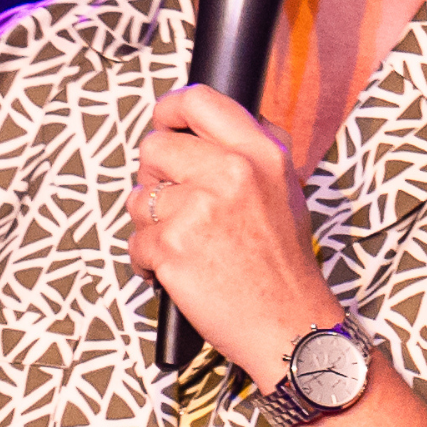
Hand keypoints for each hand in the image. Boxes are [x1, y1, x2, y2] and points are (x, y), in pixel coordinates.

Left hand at [127, 85, 341, 386]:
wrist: (290, 326)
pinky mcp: (172, 246)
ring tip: (188, 246)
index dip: (170, 110)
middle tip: (179, 205)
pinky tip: (181, 272)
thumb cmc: (282, 264)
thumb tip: (202, 122)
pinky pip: (136, 241)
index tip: (164, 124)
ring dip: (152, 224)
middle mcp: (232, 173)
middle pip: (154, 146)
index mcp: (261, 153)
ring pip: (139, 197)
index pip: (199, 100)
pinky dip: (149, 261)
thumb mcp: (285, 188)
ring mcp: (199, 209)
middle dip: (156, 177)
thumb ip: (249, 149)